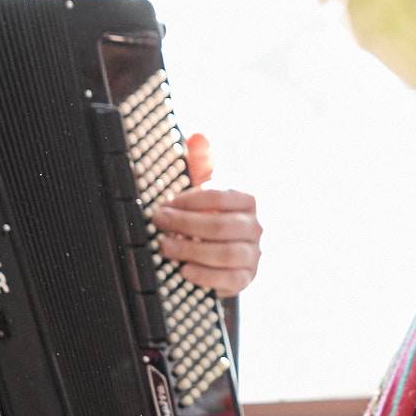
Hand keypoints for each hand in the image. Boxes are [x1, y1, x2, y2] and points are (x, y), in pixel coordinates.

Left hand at [151, 133, 262, 295]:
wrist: (230, 251)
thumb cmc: (213, 213)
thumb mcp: (209, 186)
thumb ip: (203, 161)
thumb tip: (198, 135)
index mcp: (248, 199)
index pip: (220, 196)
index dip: (189, 200)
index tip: (165, 203)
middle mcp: (256, 226)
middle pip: (221, 226)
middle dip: (185, 224)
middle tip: (158, 223)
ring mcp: (254, 253)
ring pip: (225, 253)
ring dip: (190, 250)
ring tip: (164, 246)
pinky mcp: (247, 277)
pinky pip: (230, 280)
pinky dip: (205, 276)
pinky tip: (184, 270)